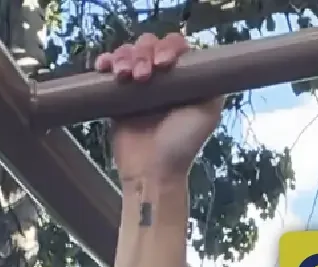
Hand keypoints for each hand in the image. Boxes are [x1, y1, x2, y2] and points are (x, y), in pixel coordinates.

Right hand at [94, 31, 224, 183]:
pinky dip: (106, 62)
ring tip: (124, 77)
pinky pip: (109, 68)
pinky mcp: (117, 96)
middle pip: (148, 44)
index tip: (163, 65)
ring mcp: (138, 85)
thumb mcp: (208, 113)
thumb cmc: (182, 145)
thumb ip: (212, 84)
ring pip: (127, 52)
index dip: (167, 47)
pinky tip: (104, 68)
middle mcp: (160, 78)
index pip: (173, 45)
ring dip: (124, 57)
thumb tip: (207, 59)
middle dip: (143, 54)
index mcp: (181, 77)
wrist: (152, 171)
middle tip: (143, 77)